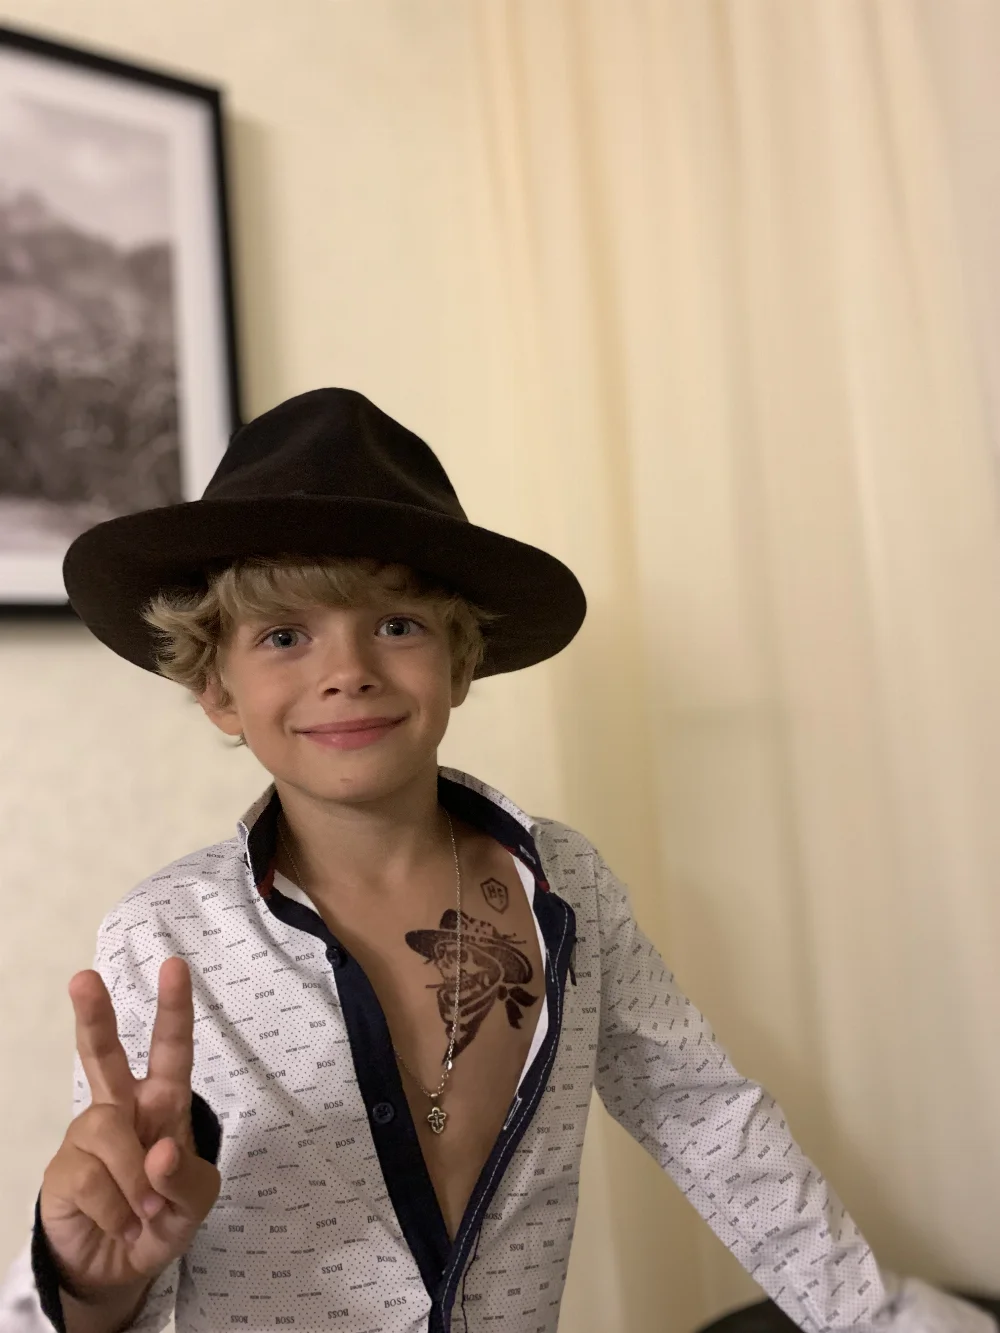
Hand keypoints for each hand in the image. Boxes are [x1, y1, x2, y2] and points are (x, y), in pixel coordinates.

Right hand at [39, 958, 220, 1299]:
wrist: (121, 1267)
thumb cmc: (164, 1215)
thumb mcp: (195, 1202)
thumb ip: (187, 1180)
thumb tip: (159, 1154)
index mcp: (164, 1103)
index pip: (172, 1049)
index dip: (174, 1007)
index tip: (174, 966)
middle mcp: (123, 1108)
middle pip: (104, 1054)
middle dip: (94, 1015)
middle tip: (83, 979)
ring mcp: (88, 1136)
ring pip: (107, 1133)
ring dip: (133, 1180)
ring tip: (142, 1212)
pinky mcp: (62, 1169)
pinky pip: (91, 1181)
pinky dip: (116, 1210)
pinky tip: (120, 1222)